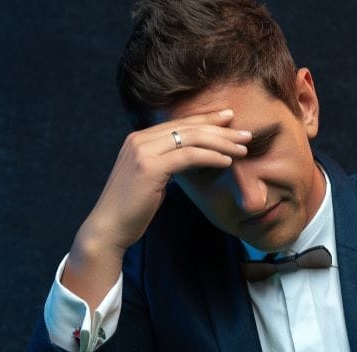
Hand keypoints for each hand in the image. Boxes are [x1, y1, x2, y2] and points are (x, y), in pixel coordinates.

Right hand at [63, 109, 251, 306]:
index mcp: (140, 139)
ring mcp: (143, 151)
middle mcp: (139, 139)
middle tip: (246, 133)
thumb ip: (167, 162)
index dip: (206, 118)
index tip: (229, 118)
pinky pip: (188, 156)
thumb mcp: (152, 178)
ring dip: (221, 142)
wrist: (110, 227)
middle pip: (188, 126)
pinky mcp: (149, 167)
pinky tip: (227, 161)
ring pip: (191, 138)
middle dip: (220, 128)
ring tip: (242, 148)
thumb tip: (191, 158)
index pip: (180, 122)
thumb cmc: (133, 208)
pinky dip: (211, 157)